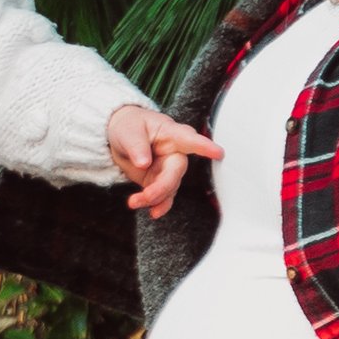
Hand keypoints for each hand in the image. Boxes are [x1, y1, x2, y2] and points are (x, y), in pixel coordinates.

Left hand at [107, 103, 222, 220]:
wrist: (120, 138)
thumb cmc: (130, 127)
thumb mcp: (128, 131)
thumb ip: (136, 146)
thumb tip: (144, 162)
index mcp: (171, 133)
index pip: (189, 139)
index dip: (204, 146)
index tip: (218, 152)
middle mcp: (174, 152)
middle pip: (177, 170)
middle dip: (164, 186)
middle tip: (147, 195)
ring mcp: (168, 169)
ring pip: (170, 187)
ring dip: (154, 198)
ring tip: (134, 201)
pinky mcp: (160, 182)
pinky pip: (164, 197)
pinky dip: (158, 206)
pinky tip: (152, 212)